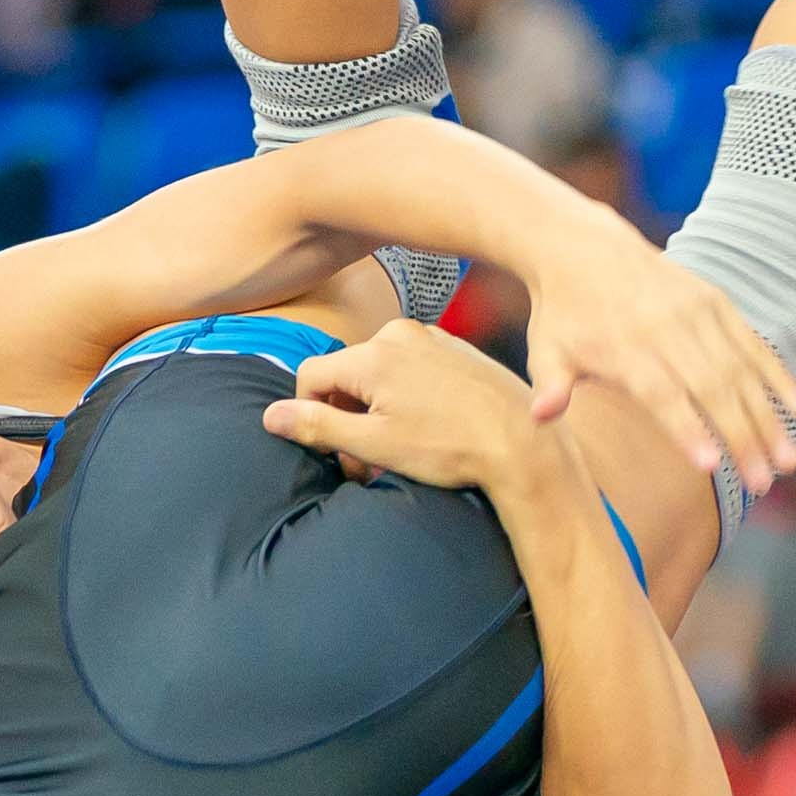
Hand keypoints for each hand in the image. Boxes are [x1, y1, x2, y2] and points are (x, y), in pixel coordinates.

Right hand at [263, 319, 540, 493]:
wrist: (524, 442)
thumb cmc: (449, 447)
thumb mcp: (375, 444)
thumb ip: (319, 426)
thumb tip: (271, 416)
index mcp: (371, 355)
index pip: (310, 376)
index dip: (311, 417)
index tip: (337, 452)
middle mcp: (397, 334)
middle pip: (345, 373)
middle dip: (347, 416)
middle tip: (368, 461)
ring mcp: (431, 337)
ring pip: (379, 372)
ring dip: (376, 408)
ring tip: (401, 446)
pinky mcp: (456, 347)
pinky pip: (411, 368)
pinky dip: (406, 395)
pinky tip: (430, 427)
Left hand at [522, 214, 795, 491]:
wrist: (582, 247)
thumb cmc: (562, 314)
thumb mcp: (545, 350)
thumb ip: (550, 385)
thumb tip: (541, 416)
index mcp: (625, 350)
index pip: (662, 396)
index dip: (687, 430)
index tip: (711, 466)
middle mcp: (667, 330)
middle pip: (712, 390)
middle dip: (742, 438)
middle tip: (766, 483)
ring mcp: (696, 313)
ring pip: (741, 371)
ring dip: (769, 417)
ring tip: (789, 461)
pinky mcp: (714, 302)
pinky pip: (752, 342)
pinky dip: (777, 374)